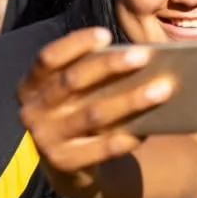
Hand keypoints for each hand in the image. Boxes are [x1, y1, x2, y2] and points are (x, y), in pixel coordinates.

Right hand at [17, 28, 171, 197]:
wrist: (70, 163)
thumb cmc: (82, 109)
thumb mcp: (81, 90)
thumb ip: (99, 73)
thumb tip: (145, 56)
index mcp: (33, 84)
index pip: (49, 58)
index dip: (75, 44)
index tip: (106, 34)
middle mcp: (33, 110)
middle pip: (73, 81)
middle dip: (110, 66)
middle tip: (145, 55)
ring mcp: (45, 138)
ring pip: (93, 114)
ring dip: (130, 100)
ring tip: (163, 89)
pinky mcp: (63, 163)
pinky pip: (100, 148)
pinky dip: (125, 138)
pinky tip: (148, 129)